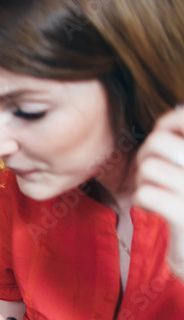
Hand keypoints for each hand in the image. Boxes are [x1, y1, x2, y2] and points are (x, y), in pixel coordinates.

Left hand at [135, 105, 183, 278]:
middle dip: (146, 154)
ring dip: (143, 179)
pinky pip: (145, 193)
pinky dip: (142, 200)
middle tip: (152, 170)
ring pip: (148, 167)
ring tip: (156, 190)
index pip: (183, 119)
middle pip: (158, 142)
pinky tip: (154, 208)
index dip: (170, 122)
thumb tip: (180, 109)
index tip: (167, 134)